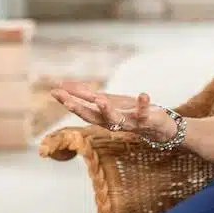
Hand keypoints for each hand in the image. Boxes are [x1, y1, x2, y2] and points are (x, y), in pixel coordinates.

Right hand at [50, 82, 175, 141]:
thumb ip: (87, 95)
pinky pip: (144, 113)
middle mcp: (112, 122)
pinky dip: (143, 104)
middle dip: (79, 108)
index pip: (82, 109)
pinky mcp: (146, 120)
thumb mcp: (107, 101)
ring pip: (115, 118)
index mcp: (102, 117)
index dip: (68, 101)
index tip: (54, 92)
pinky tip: (143, 93)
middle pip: (92, 117)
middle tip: (66, 100)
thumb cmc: (130, 113)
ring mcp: (129, 122)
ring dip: (106, 109)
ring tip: (99, 99)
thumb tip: (63, 84)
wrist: (159, 127)